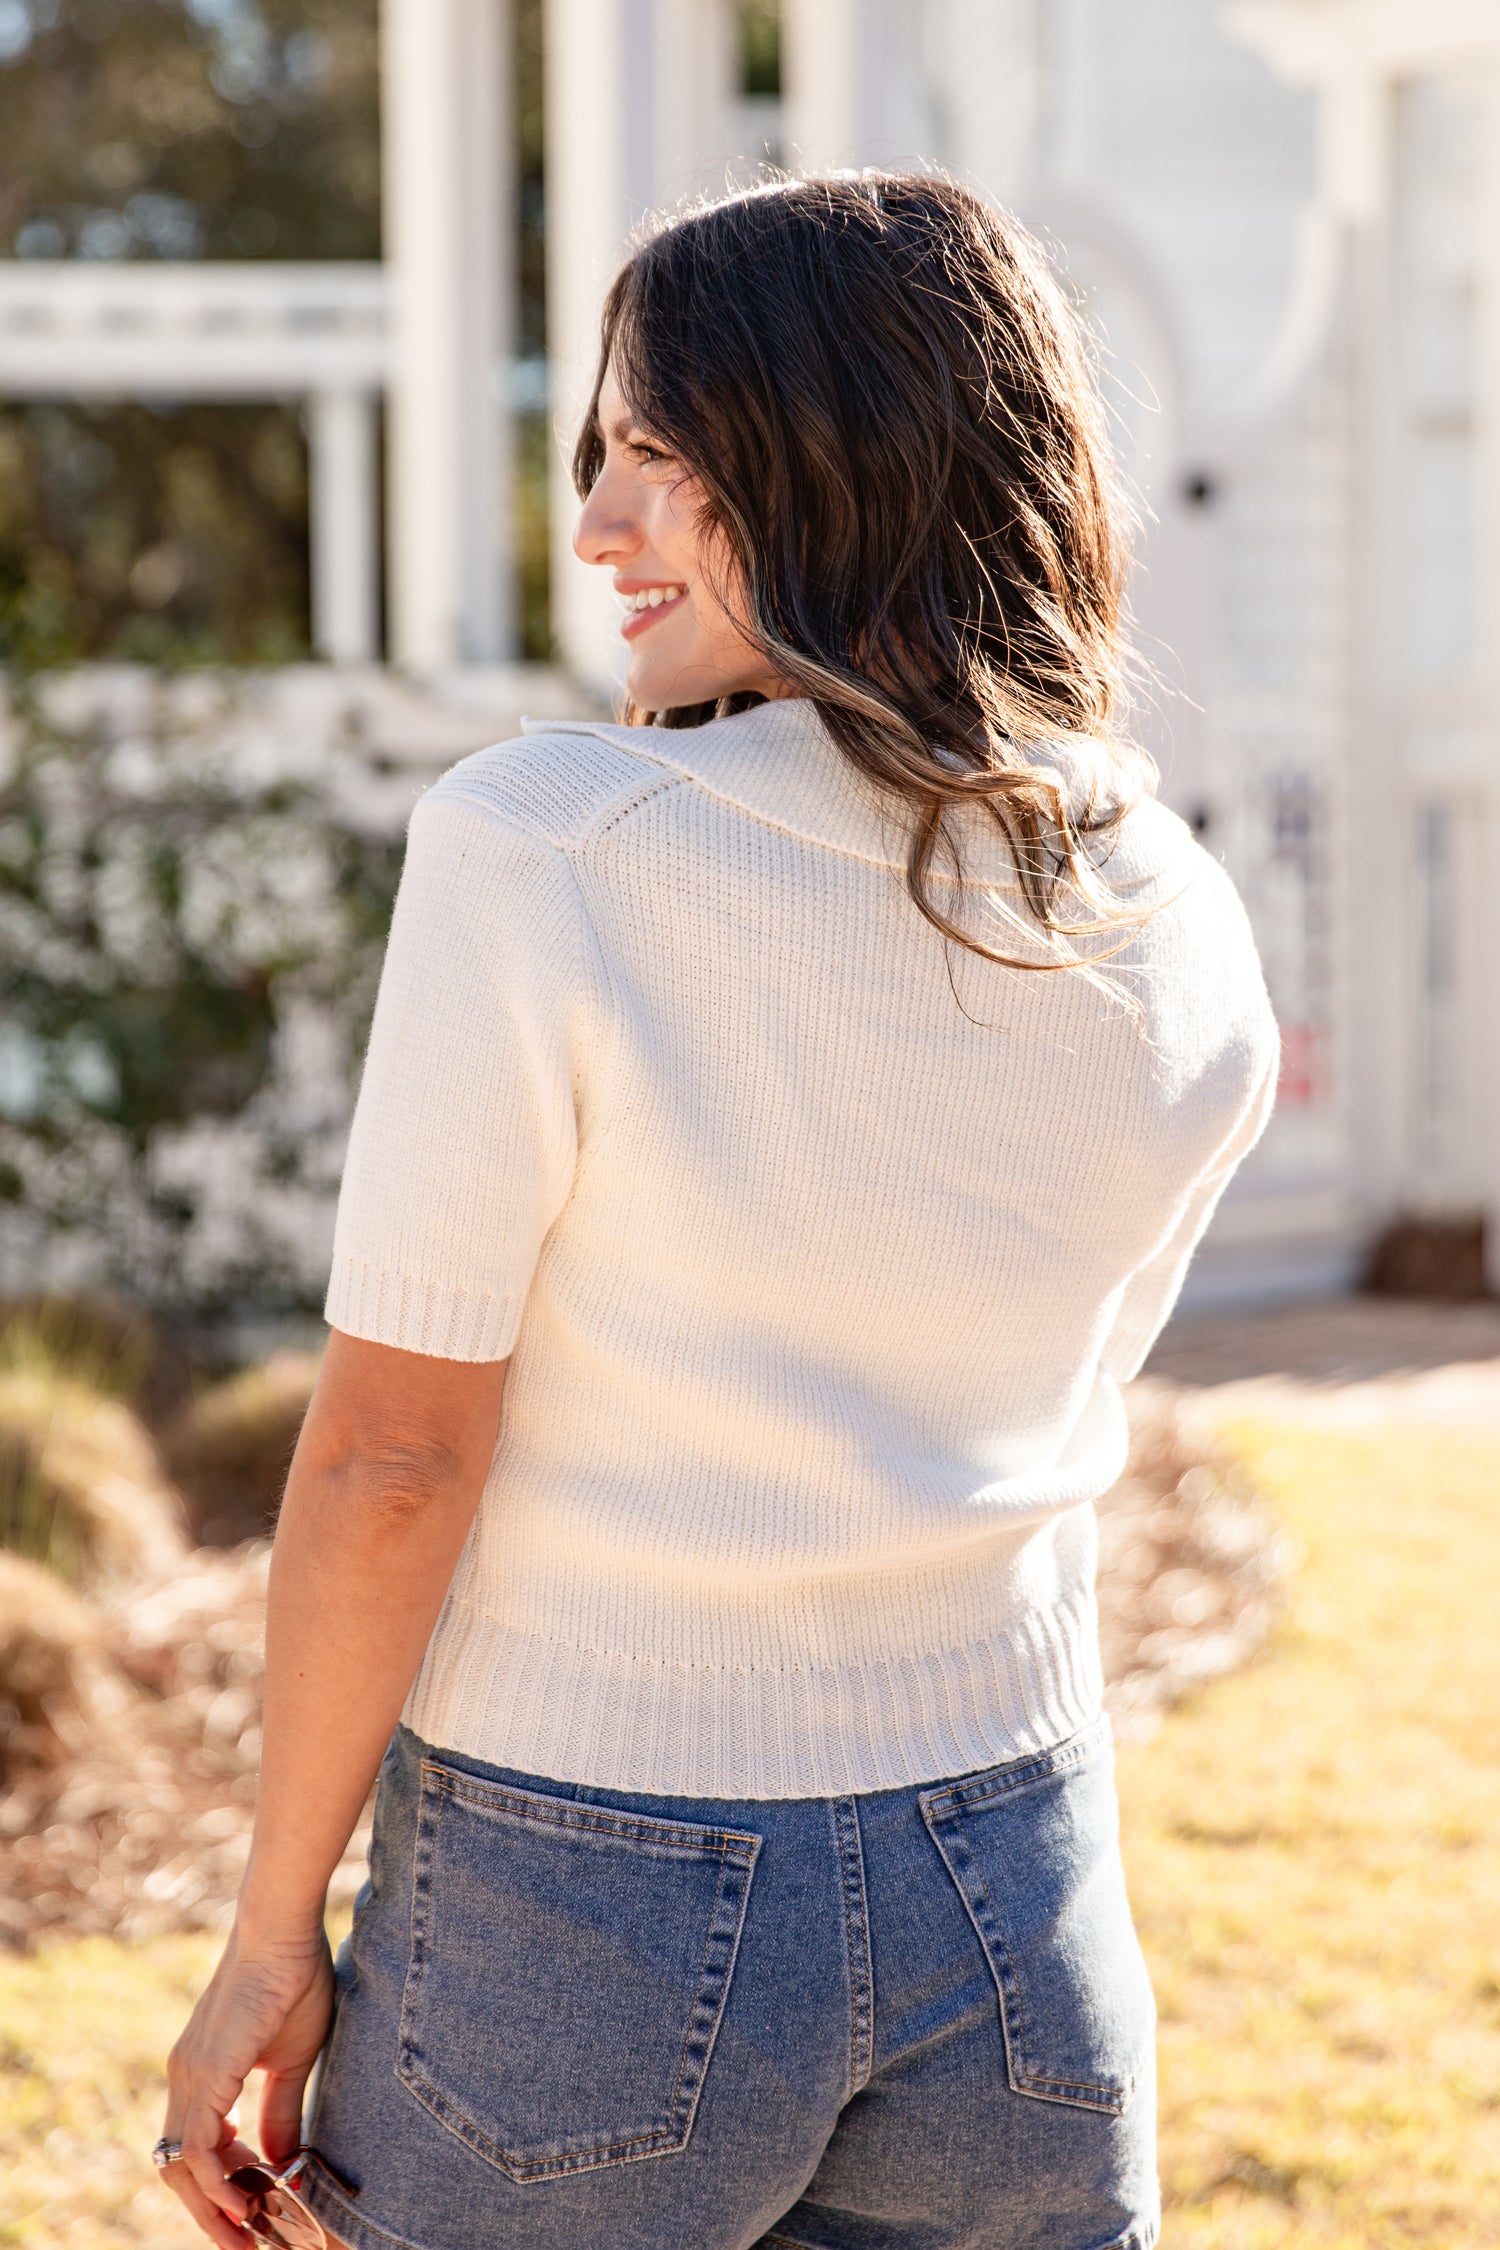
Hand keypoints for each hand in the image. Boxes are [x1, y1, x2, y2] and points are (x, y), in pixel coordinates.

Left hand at [161, 1920, 334, 2246]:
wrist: (283, 1931)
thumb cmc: (293, 1980)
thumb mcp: (291, 2060)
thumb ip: (280, 2109)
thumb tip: (280, 2159)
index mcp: (203, 2073)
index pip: (195, 2149)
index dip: (221, 2189)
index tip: (252, 2218)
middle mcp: (185, 2077)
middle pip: (179, 2168)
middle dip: (210, 2213)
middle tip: (244, 2245)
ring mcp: (189, 2075)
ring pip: (182, 2165)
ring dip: (212, 2207)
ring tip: (246, 2235)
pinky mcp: (204, 2074)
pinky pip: (197, 2147)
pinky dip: (216, 2181)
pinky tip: (243, 2201)